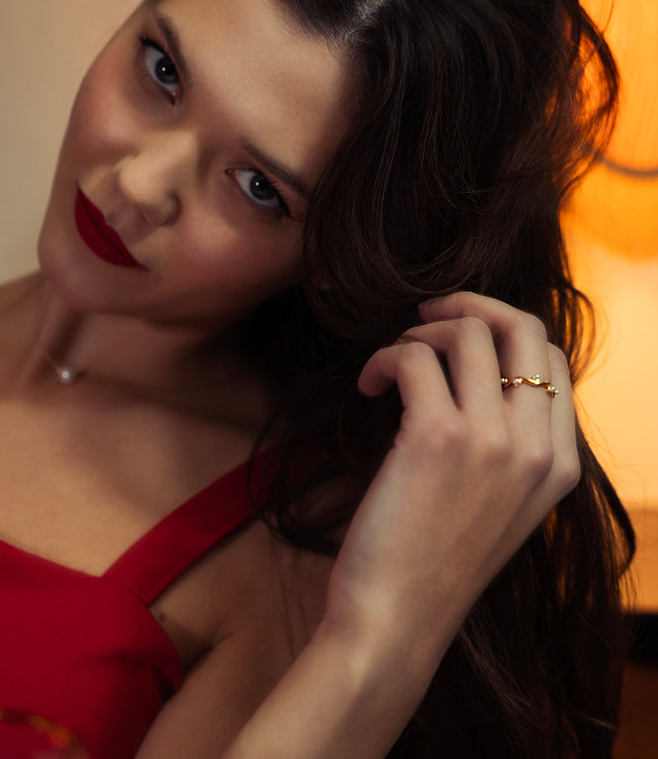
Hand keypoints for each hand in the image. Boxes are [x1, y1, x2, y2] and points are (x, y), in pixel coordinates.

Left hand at [323, 292, 579, 654]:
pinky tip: (368, 386)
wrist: (396, 622)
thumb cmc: (434, 562)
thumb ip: (509, 446)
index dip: (503, 332)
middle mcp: (539, 446)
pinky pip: (413, 356)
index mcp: (561, 464)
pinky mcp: (436, 436)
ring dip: (418, 334)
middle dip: (470, 306)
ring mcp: (493, 439)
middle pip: (524, 327)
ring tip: (390, 365)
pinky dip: (384, 357)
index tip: (458, 337)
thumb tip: (480, 377)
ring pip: (467, 332)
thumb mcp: (499, 505)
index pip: (553, 360)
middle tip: (423, 317)